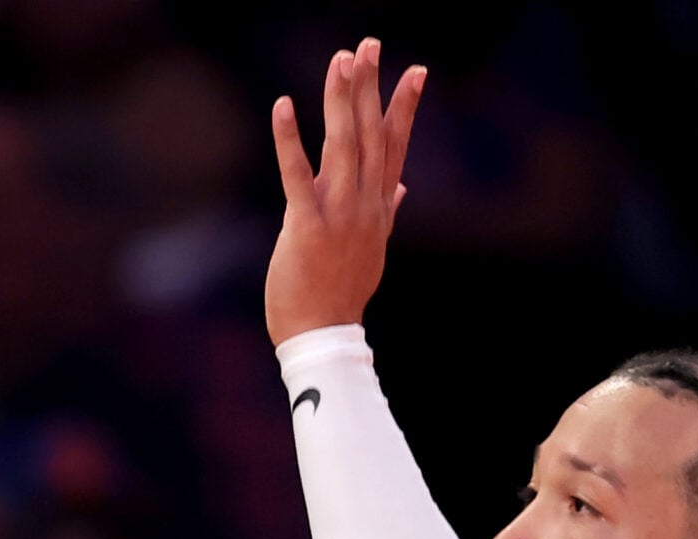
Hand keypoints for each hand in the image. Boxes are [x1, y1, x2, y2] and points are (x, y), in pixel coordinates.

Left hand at [263, 38, 425, 343]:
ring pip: (343, 146)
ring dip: (341, 100)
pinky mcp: (306, 227)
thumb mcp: (372, 248)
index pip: (395, 147)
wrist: (324, 335)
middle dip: (371, 87)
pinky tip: (282, 106)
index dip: (404, 107)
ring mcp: (339, 214)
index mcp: (379, 208)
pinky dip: (289, 139)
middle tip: (369, 45)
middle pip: (371, 135)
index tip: (415, 70)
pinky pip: (296, 175)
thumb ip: (388, 211)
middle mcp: (365, 205)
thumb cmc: (341, 292)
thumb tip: (403, 187)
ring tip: (340, 61)